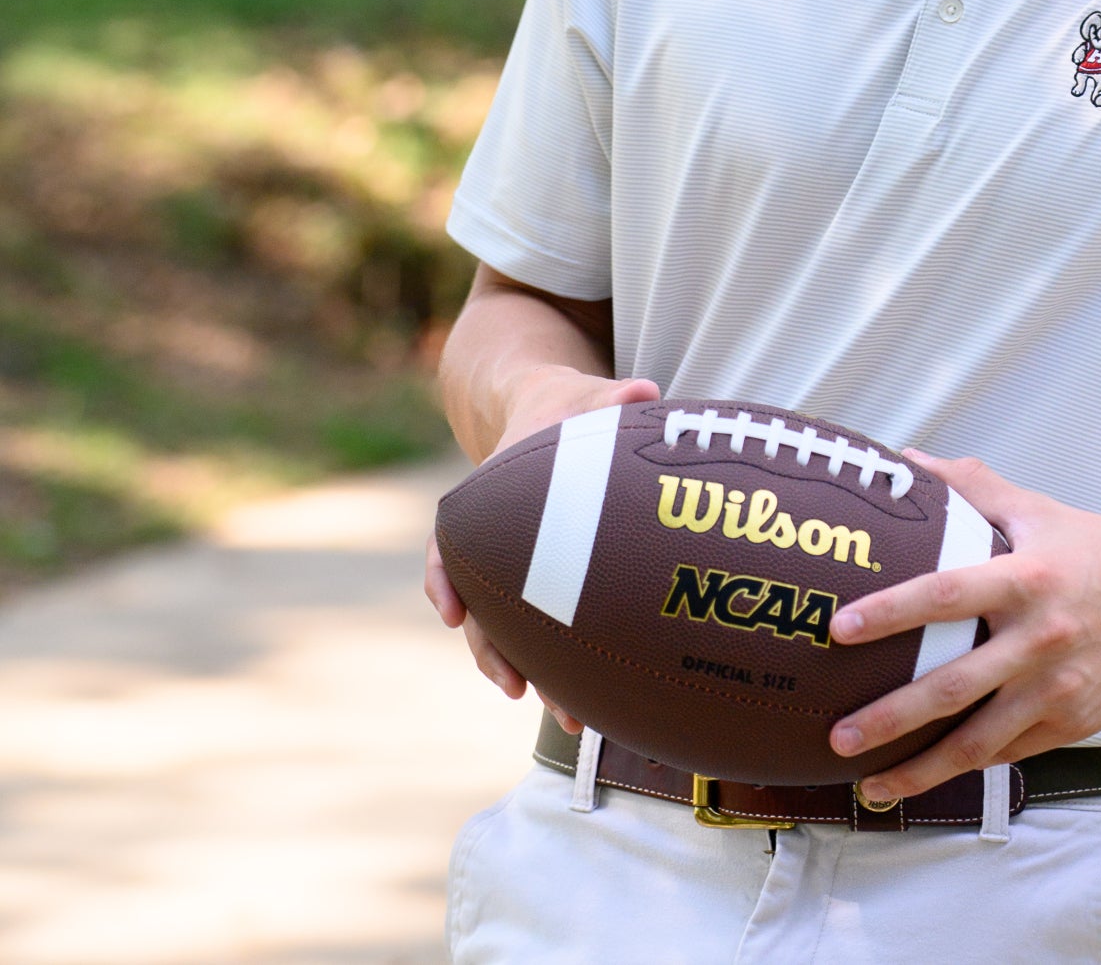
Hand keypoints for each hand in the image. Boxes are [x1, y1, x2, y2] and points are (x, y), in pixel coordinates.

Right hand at [424, 365, 659, 722]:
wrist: (555, 409)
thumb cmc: (569, 405)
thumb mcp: (586, 395)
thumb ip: (613, 397)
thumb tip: (643, 392)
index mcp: (492, 495)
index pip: (450, 540)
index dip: (445, 577)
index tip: (451, 613)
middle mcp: (494, 537)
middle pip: (483, 603)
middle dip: (498, 653)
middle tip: (527, 693)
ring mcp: (515, 561)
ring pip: (508, 629)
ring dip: (530, 672)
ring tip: (569, 720)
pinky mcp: (541, 577)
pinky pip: (537, 628)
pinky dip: (552, 662)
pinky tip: (580, 697)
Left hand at [825, 449, 1100, 800]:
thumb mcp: (1040, 510)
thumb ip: (973, 486)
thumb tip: (909, 462)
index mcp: (1026, 578)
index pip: (945, 593)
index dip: (891, 611)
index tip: (842, 628)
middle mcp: (1038, 639)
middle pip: (952, 686)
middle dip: (890, 716)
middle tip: (840, 733)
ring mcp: (1056, 689)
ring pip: (978, 741)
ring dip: (920, 767)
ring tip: (871, 782)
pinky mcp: (1072, 724)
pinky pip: (1010, 752)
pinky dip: (968, 766)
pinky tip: (931, 776)